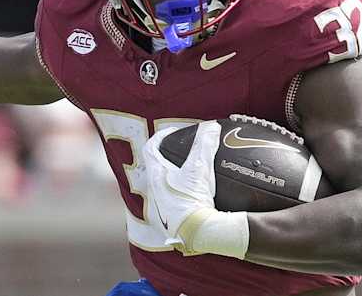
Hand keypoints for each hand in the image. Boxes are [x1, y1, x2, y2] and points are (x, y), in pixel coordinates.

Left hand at [143, 120, 220, 251]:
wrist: (198, 234)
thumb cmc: (193, 201)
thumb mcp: (200, 168)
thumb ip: (205, 144)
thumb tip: (211, 127)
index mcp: (156, 176)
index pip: (151, 148)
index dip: (161, 137)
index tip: (174, 133)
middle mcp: (154, 192)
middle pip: (155, 168)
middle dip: (167, 159)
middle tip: (182, 154)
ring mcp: (161, 208)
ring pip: (163, 187)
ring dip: (174, 179)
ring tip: (191, 175)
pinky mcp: (170, 222)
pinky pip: (173, 204)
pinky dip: (182, 197)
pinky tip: (196, 198)